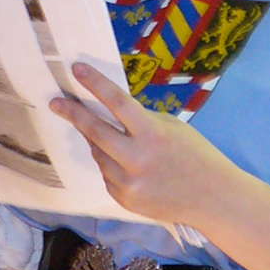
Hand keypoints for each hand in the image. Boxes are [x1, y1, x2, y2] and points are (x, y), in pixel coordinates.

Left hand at [50, 62, 237, 223]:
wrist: (212, 198)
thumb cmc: (196, 155)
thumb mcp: (171, 128)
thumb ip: (140, 122)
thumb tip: (108, 114)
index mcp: (152, 133)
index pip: (118, 102)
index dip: (95, 84)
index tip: (76, 69)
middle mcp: (136, 159)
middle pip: (94, 131)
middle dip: (73, 114)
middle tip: (56, 102)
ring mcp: (128, 183)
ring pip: (98, 155)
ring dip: (98, 142)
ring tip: (115, 140)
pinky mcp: (124, 200)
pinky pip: (108, 175)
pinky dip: (112, 165)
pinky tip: (129, 166)